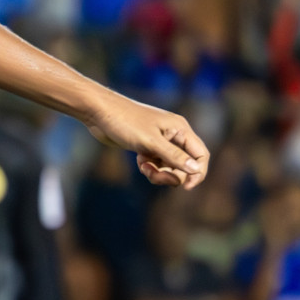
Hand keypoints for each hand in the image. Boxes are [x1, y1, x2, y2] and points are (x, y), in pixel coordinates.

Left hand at [85, 94, 207, 188]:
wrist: (98, 112)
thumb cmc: (125, 122)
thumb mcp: (150, 142)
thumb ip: (174, 156)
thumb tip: (196, 170)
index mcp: (180, 129)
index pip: (201, 155)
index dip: (197, 173)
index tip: (185, 187)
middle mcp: (173, 134)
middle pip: (184, 165)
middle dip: (171, 175)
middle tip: (154, 176)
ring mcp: (160, 140)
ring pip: (169, 166)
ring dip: (159, 173)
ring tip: (143, 168)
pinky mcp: (147, 146)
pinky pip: (157, 164)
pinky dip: (150, 168)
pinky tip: (139, 162)